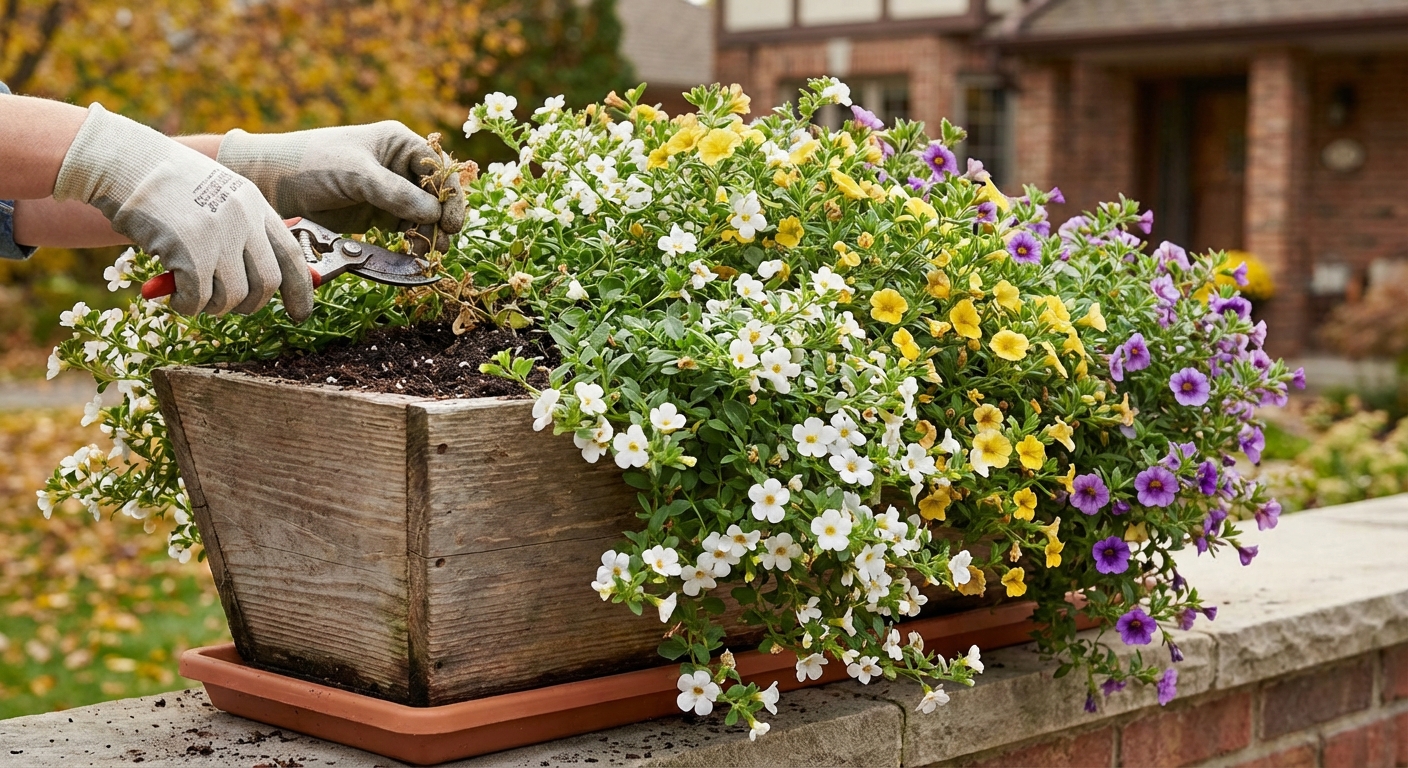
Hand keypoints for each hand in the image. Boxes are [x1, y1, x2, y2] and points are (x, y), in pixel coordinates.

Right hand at [52, 105, 314, 319]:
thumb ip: (244, 228)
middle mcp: (243, 219)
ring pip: (234, 296)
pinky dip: (188, 306)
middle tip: (230, 306)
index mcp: (254, 203)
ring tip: (196, 296)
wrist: (123, 160)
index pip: (291, 254)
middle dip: (252, 304)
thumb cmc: (167, 183)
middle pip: (267, 282)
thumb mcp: (218, 195)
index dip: (301, 290)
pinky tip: (176, 297)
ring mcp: (217, 235)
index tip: (301, 314)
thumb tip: (269, 277)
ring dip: (215, 307)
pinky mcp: (188, 252)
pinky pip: (199, 299)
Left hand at [217, 121, 466, 237]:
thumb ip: (397, 195)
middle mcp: (398, 167)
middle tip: (442, 244)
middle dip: (442, 220)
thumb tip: (435, 214)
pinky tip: (413, 255)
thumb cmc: (312, 163)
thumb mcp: (357, 174)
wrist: (270, 182)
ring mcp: (388, 193)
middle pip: (436, 196)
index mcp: (399, 144)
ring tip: (427, 254)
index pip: (439, 169)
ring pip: (423, 217)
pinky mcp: (375, 216)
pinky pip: (403, 231)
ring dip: (428, 235)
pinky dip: (411, 243)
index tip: (452, 223)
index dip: (450, 196)